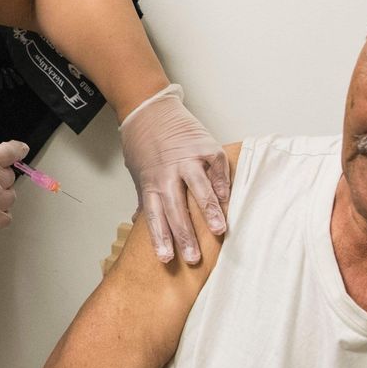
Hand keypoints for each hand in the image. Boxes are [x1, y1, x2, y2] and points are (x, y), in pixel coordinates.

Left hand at [118, 84, 230, 262]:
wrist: (150, 108)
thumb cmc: (143, 143)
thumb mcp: (138, 172)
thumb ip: (144, 197)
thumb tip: (138, 221)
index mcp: (151, 183)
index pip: (154, 216)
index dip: (160, 238)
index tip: (166, 259)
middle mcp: (167, 173)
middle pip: (176, 209)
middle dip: (185, 235)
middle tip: (193, 257)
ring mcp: (187, 159)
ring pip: (199, 189)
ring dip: (209, 211)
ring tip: (219, 230)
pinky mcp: (205, 147)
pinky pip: (216, 169)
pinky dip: (223, 185)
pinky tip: (228, 201)